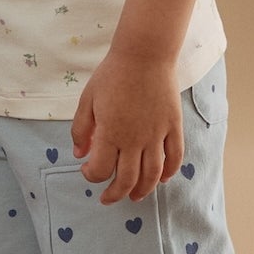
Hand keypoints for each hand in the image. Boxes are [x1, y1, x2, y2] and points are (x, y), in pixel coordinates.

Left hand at [72, 52, 183, 203]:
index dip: (92, 176)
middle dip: (116, 193)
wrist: (144, 55)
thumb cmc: (112, 75)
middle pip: (127, 179)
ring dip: (143, 190)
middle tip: (108, 198)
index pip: (101, 170)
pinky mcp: (173, 126)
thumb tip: (79, 154)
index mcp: (111, 133)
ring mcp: (157, 134)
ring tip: (135, 196)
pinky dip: (169, 172)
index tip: (87, 170)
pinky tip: (161, 179)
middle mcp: (135, 139)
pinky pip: (174, 157)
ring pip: (152, 174)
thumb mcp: (87, 100)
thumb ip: (81, 129)